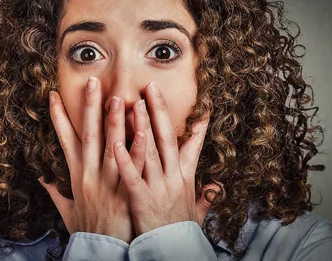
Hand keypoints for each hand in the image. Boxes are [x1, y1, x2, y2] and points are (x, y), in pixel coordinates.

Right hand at [38, 76, 144, 242]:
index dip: (58, 117)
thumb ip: (55, 190)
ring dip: (114, 121)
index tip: (52, 96)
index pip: (64, 140)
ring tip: (118, 97)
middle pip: (88, 135)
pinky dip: (136, 148)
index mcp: (76, 176)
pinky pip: (132, 166)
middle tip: (92, 81)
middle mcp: (89, 175)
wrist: (100, 254)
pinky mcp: (125, 193)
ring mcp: (107, 183)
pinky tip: (143, 130)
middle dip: (89, 107)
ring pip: (110, 146)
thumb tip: (41, 176)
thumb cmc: (87, 231)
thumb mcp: (66, 210)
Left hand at [113, 81, 217, 235]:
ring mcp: (158, 188)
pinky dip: (124, 160)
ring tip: (133, 103)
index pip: (192, 147)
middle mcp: (172, 179)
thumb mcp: (196, 212)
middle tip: (151, 87)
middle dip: (159, 112)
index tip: (201, 106)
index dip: (197, 126)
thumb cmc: (180, 232)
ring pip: (149, 151)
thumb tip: (216, 185)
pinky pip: (132, 177)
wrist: (172, 254)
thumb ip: (205, 196)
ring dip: (141, 126)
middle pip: (166, 139)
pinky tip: (114, 143)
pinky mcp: (142, 200)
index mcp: (184, 179)